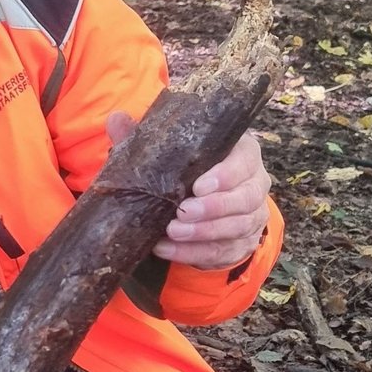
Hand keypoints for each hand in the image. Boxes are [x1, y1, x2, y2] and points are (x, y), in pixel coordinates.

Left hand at [108, 116, 271, 269]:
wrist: (201, 202)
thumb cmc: (186, 168)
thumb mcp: (168, 150)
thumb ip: (144, 136)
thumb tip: (116, 119)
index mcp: (243, 154)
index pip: (244, 161)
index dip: (225, 175)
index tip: (198, 185)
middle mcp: (254, 184)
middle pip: (245, 198)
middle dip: (213, 208)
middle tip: (182, 212)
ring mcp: (252, 216)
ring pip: (237, 227)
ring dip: (202, 233)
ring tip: (172, 232)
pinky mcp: (242, 243)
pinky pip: (222, 252)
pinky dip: (193, 253)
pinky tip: (167, 249)